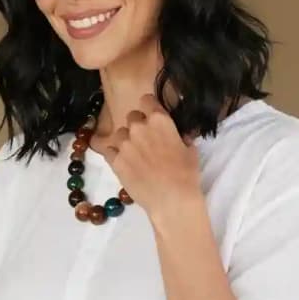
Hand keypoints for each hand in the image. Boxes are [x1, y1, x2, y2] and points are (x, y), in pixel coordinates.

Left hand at [103, 94, 201, 224]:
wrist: (172, 200)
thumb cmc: (186, 175)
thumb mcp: (190, 150)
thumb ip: (181, 136)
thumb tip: (180, 134)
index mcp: (159, 120)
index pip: (146, 100)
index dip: (148, 107)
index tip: (151, 117)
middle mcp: (139, 127)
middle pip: (131, 117)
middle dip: (137, 126)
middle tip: (144, 141)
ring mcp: (124, 144)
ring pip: (119, 134)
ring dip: (125, 140)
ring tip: (133, 155)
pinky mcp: (115, 161)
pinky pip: (108, 150)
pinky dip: (113, 154)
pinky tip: (122, 162)